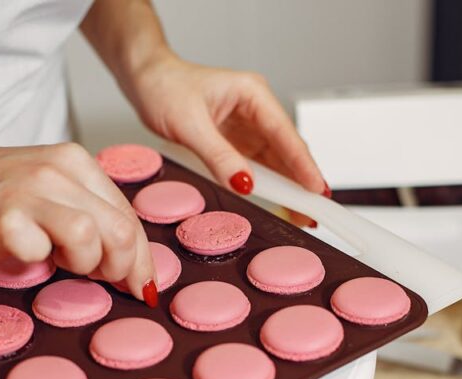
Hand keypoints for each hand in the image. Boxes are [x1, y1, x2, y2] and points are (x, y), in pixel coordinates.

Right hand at [0, 141, 156, 303]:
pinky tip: (22, 254)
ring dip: (81, 265)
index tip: (143, 286)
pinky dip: (37, 264)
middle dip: (122, 268)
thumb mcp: (50, 191)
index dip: (143, 259)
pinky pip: (41, 254)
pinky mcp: (4, 219)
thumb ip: (89, 215)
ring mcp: (30, 193)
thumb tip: (129, 264)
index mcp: (77, 163)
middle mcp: (59, 172)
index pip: (129, 217)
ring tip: (57, 261)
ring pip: (91, 240)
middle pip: (121, 231)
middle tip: (102, 280)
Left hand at [125, 55, 327, 196]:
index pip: (285, 134)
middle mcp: (256, 109)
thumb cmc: (164, 88)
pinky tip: (278, 204)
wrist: (145, 80)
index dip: (304, 165)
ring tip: (302, 216)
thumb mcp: (189, 125)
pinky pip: (257, 167)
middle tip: (315, 213)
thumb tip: (245, 184)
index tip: (317, 190)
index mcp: (253, 94)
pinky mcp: (236, 142)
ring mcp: (248, 127)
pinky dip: (266, 186)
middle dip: (301, 182)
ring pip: (276, 162)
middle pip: (287, 151)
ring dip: (286, 189)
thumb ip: (218, 156)